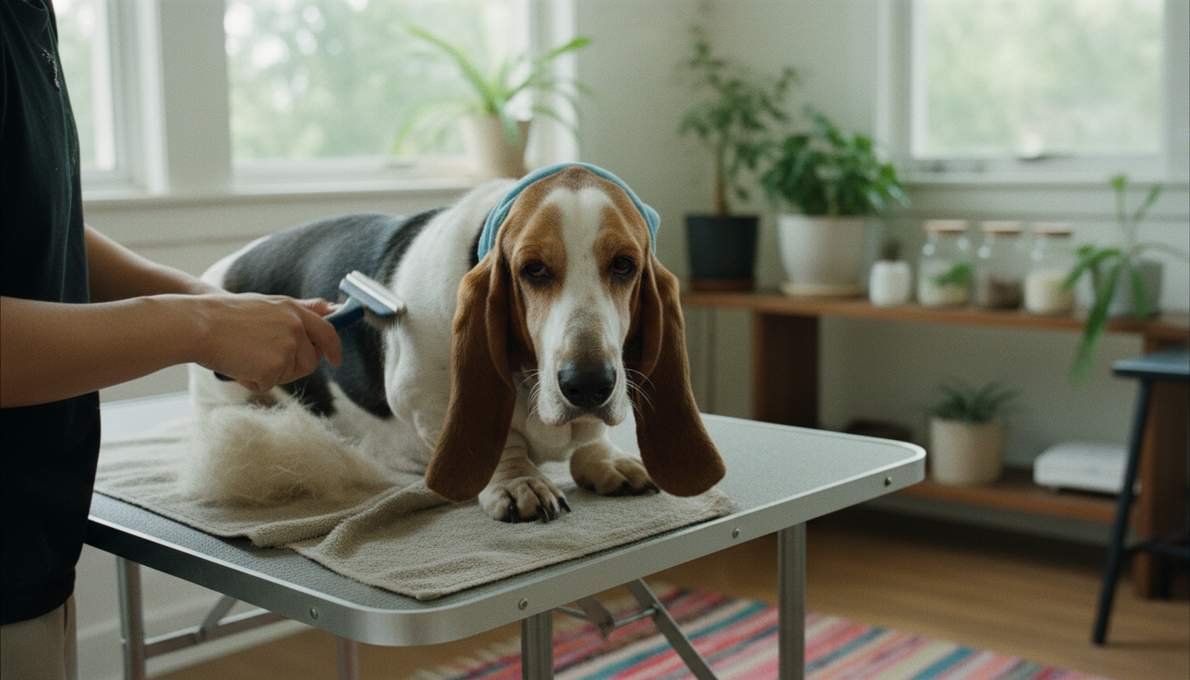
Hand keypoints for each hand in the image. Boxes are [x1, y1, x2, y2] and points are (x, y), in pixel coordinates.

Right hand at [189, 294, 342, 391]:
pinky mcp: (275, 367)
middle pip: (310, 361)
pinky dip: (253, 381)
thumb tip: (330, 308)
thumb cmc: (224, 315)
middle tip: (264, 362)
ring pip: (290, 374)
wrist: (198, 325)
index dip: (333, 348)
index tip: (335, 359)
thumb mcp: (266, 304)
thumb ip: (299, 310)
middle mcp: (295, 327)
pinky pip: (269, 384)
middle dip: (293, 367)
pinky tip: (237, 365)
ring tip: (245, 357)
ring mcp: (287, 347)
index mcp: (293, 309)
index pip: (327, 331)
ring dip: (271, 374)